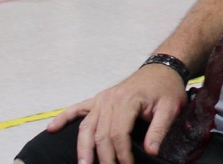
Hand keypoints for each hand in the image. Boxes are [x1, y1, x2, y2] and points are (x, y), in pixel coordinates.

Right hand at [46, 64, 186, 163]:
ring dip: (83, 148)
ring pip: (86, 127)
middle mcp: (111, 99)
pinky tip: (51, 128)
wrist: (163, 67)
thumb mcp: (171, 107)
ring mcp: (102, 98)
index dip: (122, 155)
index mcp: (128, 100)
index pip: (118, 134)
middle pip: (101, 135)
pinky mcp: (99, 98)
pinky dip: (64, 117)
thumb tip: (151, 152)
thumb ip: (160, 129)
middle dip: (103, 158)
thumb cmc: (167, 87)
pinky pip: (78, 108)